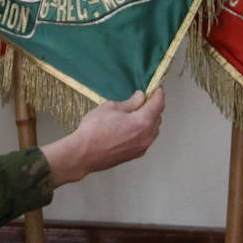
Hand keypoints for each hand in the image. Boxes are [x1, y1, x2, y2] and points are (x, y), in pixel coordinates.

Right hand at [40, 87, 163, 186]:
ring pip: (153, 129)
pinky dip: (144, 130)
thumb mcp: (111, 107)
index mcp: (143, 122)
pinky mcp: (135, 154)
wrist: (83, 154)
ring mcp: (142, 147)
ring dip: (149, 119)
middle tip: (144, 98)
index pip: (158, 104)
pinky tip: (131, 126)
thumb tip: (140, 97)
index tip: (156, 88)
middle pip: (158, 117)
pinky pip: (146, 139)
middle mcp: (147, 136)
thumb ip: (130, 102)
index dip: (158, 93)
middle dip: (153, 106)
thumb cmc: (94, 130)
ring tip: (137, 112)